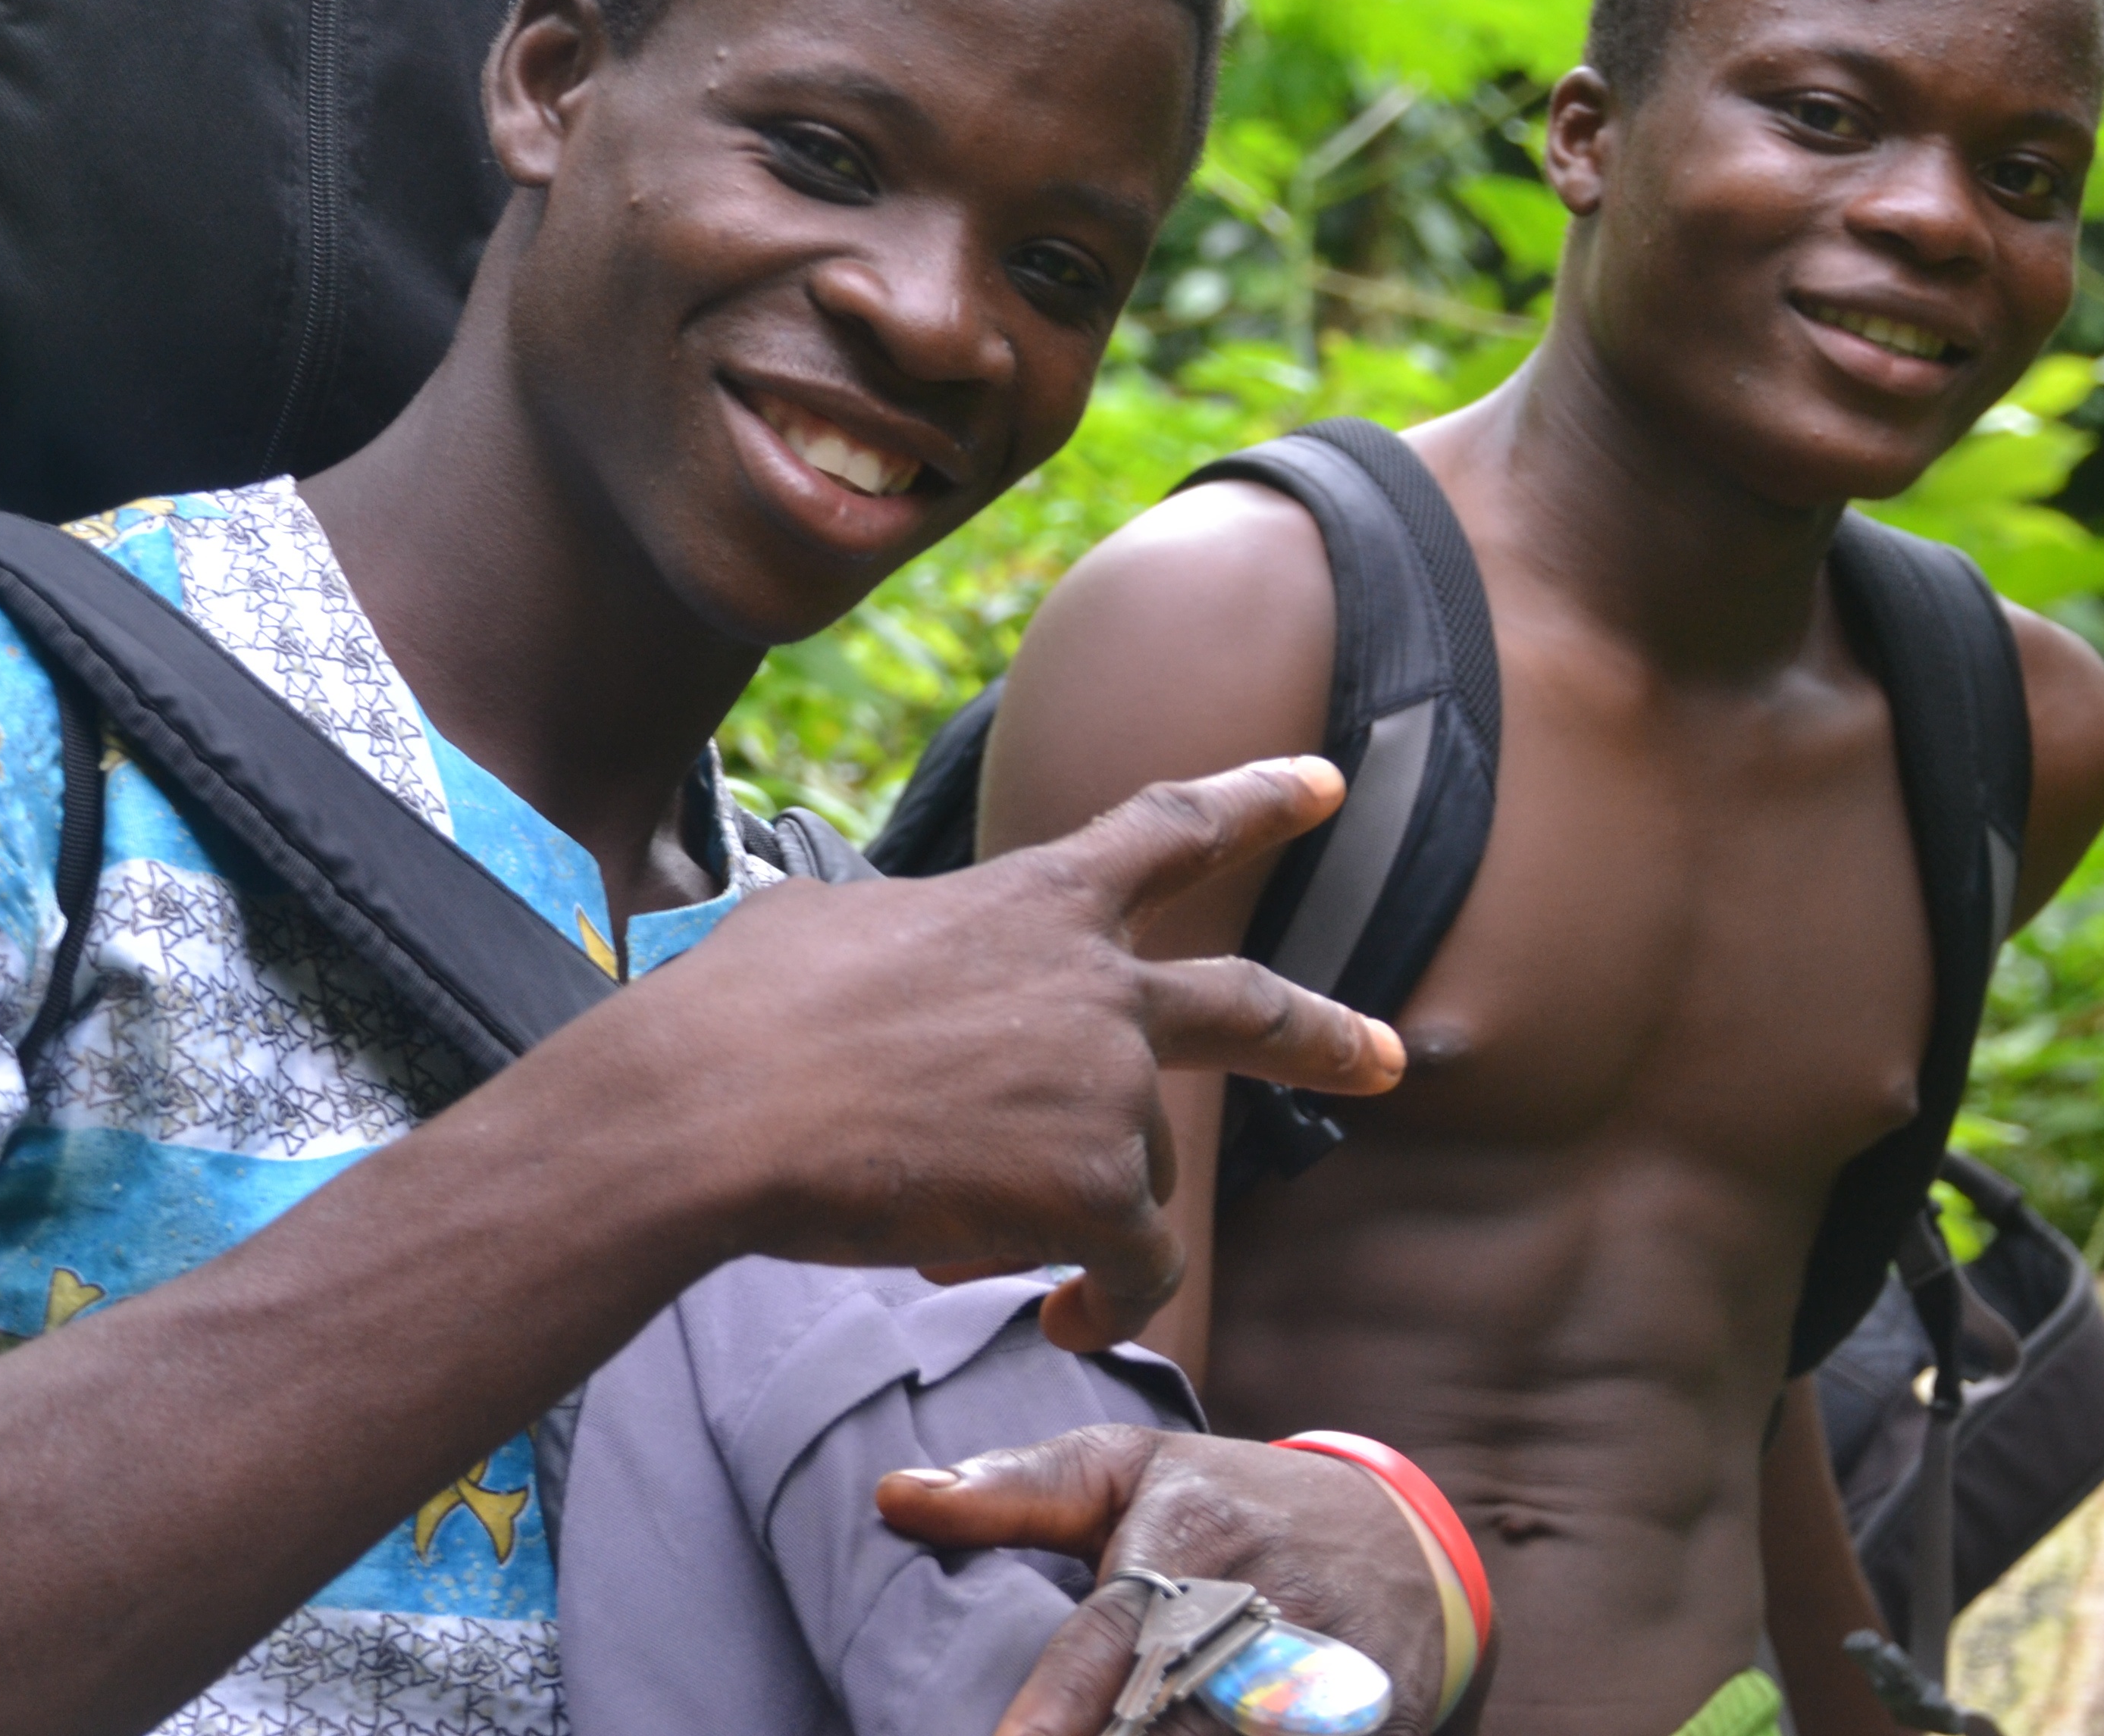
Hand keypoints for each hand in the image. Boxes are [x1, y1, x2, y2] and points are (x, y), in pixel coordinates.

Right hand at [602, 759, 1401, 1345]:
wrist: (717, 1108)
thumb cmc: (739, 1016)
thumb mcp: (824, 923)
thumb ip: (897, 934)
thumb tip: (868, 960)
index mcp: (1035, 900)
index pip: (1169, 828)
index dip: (1255, 797)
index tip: (1327, 781)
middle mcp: (1099, 984)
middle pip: (1249, 1005)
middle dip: (1328, 1038)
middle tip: (1386, 1059)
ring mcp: (1109, 1085)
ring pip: (1136, 1174)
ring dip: (1069, 1210)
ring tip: (958, 1226)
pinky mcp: (1098, 1187)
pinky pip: (1136, 1265)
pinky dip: (1106, 1301)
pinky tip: (1063, 1321)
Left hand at [875, 1426, 1451, 1735]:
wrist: (1403, 1544)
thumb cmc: (1227, 1504)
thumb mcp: (1127, 1470)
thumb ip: (1011, 1489)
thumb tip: (890, 1498)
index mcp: (1188, 1541)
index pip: (1112, 1639)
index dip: (1058, 1707)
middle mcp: (1261, 1616)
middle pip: (1165, 1724)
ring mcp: (1323, 1689)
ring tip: (1114, 1731)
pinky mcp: (1365, 1729)